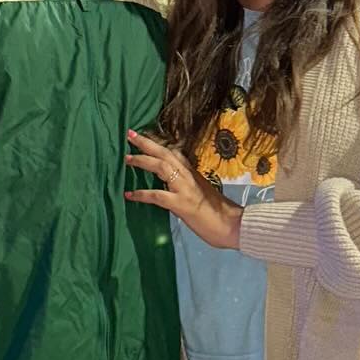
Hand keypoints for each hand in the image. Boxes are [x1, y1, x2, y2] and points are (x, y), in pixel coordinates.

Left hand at [125, 129, 240, 249]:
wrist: (233, 225)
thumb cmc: (219, 213)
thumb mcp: (203, 193)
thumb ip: (188, 186)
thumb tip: (173, 186)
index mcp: (193, 174)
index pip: (175, 153)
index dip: (159, 143)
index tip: (145, 135)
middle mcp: (189, 176)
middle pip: (165, 153)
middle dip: (147, 143)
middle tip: (130, 134)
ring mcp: (185, 189)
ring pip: (161, 167)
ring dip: (142, 161)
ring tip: (126, 158)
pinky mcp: (181, 204)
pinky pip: (157, 196)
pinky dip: (142, 194)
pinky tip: (129, 195)